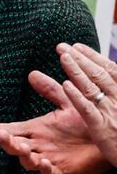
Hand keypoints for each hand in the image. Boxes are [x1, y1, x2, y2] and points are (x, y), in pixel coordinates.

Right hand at [0, 69, 107, 173]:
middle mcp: (39, 145)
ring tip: (24, 149)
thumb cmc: (87, 120)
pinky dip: (45, 169)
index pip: (14, 130)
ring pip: (28, 161)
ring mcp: (48, 158)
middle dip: (7, 142)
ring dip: (24, 156)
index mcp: (37, 129)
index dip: (0, 130)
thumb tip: (33, 73)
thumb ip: (50, 90)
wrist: (107, 136)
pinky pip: (50, 173)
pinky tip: (44, 162)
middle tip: (2, 135)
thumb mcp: (68, 102)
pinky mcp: (62, 170)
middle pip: (15, 146)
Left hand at [56, 43, 116, 167]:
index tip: (77, 46)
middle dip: (80, 58)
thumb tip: (107, 78)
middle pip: (98, 74)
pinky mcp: (102, 127)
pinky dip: (77, 96)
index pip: (109, 69)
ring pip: (92, 87)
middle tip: (61, 46)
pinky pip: (88, 109)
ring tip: (62, 57)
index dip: (93, 57)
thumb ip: (116, 90)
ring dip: (76, 70)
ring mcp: (112, 112)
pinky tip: (65, 85)